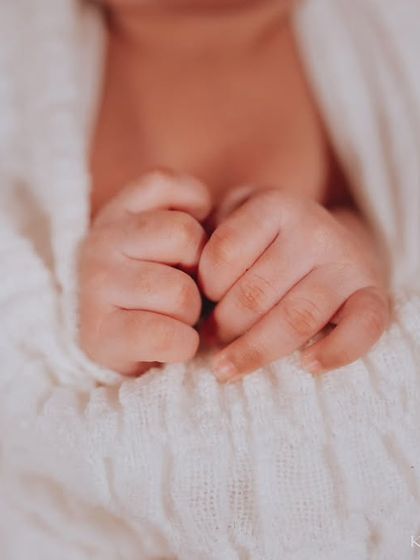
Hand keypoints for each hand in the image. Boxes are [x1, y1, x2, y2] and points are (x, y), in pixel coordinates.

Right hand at [79, 171, 210, 374]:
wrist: (122, 343)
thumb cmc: (162, 287)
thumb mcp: (174, 244)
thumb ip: (196, 223)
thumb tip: (230, 223)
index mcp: (119, 212)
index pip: (164, 182)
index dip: (195, 206)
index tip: (193, 239)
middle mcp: (101, 240)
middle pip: (184, 236)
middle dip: (202, 269)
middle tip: (188, 287)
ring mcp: (96, 285)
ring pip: (180, 292)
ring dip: (192, 313)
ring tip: (177, 317)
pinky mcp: (99, 333)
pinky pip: (165, 335)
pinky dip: (183, 344)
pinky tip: (173, 342)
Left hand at [199, 188, 389, 381]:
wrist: (327, 242)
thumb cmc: (265, 240)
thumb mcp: (232, 220)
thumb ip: (205, 239)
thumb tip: (181, 281)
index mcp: (274, 206)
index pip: (224, 255)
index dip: (206, 288)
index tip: (203, 300)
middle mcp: (314, 229)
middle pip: (255, 294)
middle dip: (224, 327)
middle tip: (211, 339)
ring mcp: (347, 262)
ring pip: (297, 318)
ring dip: (255, 351)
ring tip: (228, 366)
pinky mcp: (373, 294)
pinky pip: (362, 328)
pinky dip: (336, 352)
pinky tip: (308, 365)